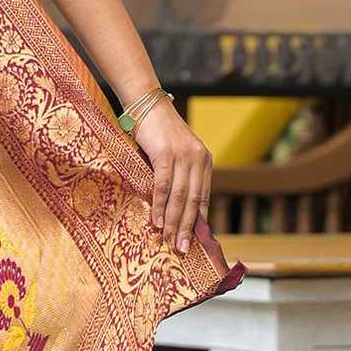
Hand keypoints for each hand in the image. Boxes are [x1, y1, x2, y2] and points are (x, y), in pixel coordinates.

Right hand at [132, 98, 211, 254]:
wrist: (146, 103)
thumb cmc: (155, 130)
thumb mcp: (172, 152)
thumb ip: (176, 174)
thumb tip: (170, 205)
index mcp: (204, 159)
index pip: (203, 196)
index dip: (197, 219)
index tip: (192, 239)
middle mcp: (198, 158)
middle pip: (193, 200)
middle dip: (186, 227)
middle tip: (181, 248)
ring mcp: (183, 155)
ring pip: (180, 196)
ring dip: (173, 221)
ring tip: (168, 240)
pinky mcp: (166, 154)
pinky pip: (163, 186)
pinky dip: (159, 206)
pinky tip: (156, 220)